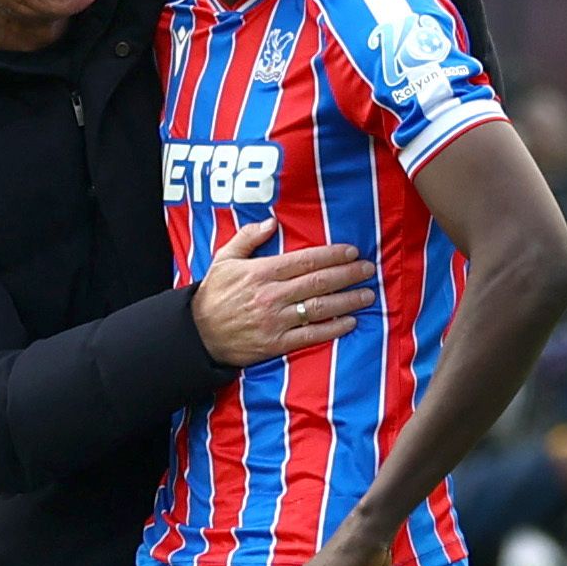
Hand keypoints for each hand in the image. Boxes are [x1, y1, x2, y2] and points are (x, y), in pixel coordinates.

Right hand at [192, 220, 375, 368]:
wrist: (197, 334)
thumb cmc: (212, 295)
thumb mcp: (224, 260)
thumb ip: (247, 238)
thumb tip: (271, 222)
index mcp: (262, 272)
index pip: (305, 260)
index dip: (332, 255)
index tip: (352, 252)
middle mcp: (272, 295)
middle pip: (318, 282)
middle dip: (348, 275)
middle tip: (369, 269)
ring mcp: (276, 320)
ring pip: (319, 308)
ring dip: (347, 300)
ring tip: (367, 294)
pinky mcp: (276, 343)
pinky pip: (310, 335)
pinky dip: (332, 329)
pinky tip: (350, 322)